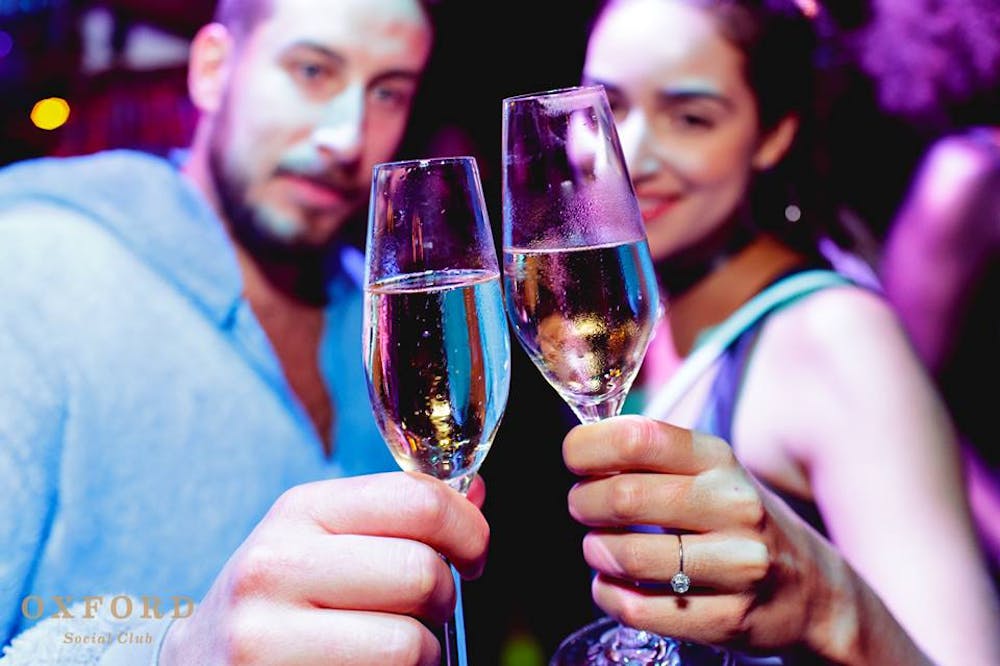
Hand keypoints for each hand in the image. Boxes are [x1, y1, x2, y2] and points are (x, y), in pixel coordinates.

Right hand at [160, 471, 487, 665]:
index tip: (472, 558)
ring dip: (425, 656)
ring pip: (411, 645)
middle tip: (424, 613)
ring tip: (393, 653)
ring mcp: (265, 637)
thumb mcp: (323, 540)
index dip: (469, 532)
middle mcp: (275, 566)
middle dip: (442, 601)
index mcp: (300, 511)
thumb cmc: (282, 601)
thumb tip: (476, 495)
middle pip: (423, 575)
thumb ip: (398, 517)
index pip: (419, 502)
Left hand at [562, 415, 851, 654]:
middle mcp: (734, 506)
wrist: (813, 589)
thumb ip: (652, 457)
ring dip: (595, 551)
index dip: (588, 448)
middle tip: (582, 508)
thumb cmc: (737, 520)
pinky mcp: (729, 618)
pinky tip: (613, 585)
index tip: (575, 459)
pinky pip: (639, 608)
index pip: (638, 438)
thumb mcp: (709, 472)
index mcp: (719, 460)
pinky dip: (609, 595)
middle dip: (583, 503)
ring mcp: (737, 565)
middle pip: (623, 497)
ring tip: (599, 548)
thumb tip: (580, 447)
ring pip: (626, 556)